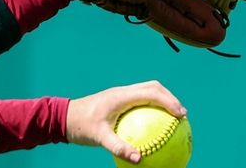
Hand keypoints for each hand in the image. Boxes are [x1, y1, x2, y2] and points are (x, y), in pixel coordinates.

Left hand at [65, 80, 186, 163]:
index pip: (151, 93)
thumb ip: (119, 147)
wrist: (64, 117)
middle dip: (170, 98)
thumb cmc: (81, 126)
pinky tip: (153, 127)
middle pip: (153, 87)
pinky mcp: (117, 100)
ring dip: (161, 100)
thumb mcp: (99, 138)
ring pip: (146, 91)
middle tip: (181, 116)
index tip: (181, 115)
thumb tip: (139, 159)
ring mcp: (120, 94)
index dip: (169, 101)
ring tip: (173, 119)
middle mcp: (122, 91)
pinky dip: (150, 108)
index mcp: (120, 95)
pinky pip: (139, 101)